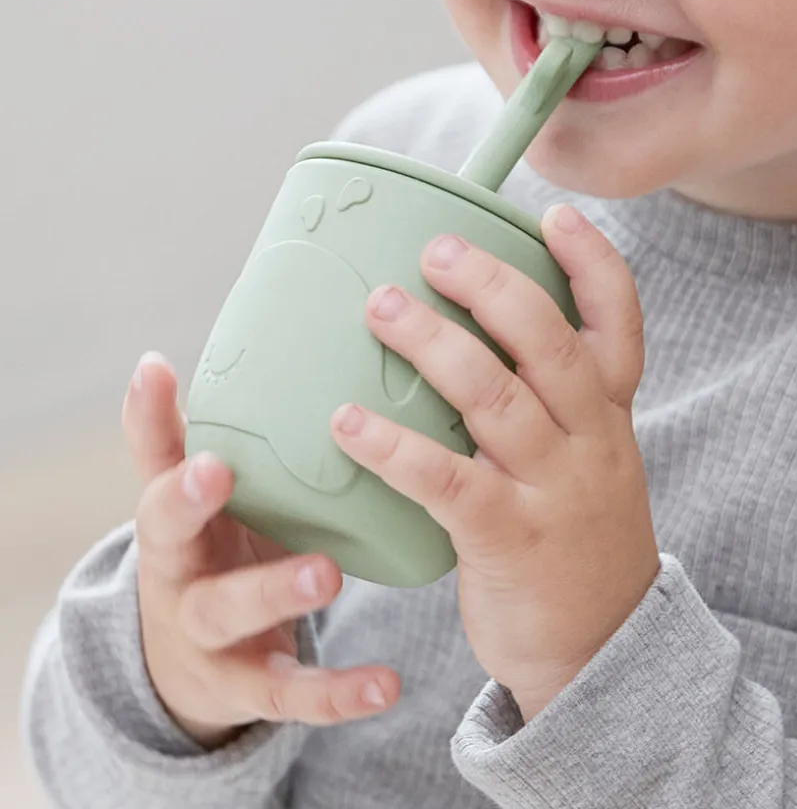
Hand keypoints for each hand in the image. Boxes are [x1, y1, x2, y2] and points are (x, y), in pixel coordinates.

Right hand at [123, 353, 400, 748]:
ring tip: (327, 571)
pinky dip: (338, 691)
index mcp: (172, 523)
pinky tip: (386, 683)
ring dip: (276, 591)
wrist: (189, 664)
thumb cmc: (205, 550)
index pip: (154, 472)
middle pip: (172, 539)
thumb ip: (173, 438)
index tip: (164, 383)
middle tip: (221, 470)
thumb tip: (153, 359)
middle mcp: (178, 575)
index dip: (154, 432)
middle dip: (192, 506)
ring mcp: (210, 634)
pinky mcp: (249, 687)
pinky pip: (292, 694)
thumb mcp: (187, 500)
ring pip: (232, 614)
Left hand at [330, 204, 660, 721]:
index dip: (592, 264)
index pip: (620, 323)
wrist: (600, 650)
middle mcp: (590, 440)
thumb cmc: (574, 539)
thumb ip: (547, 405)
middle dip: (493, 287)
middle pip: (551, 344)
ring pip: (497, 398)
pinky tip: (346, 422)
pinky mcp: (509, 539)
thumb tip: (461, 335)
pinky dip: (395, 448)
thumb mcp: (589, 462)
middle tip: (436, 250)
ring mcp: (554, 489)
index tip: (556, 215)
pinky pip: (448, 481)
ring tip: (380, 307)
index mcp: (610, 415)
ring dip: (434, 346)